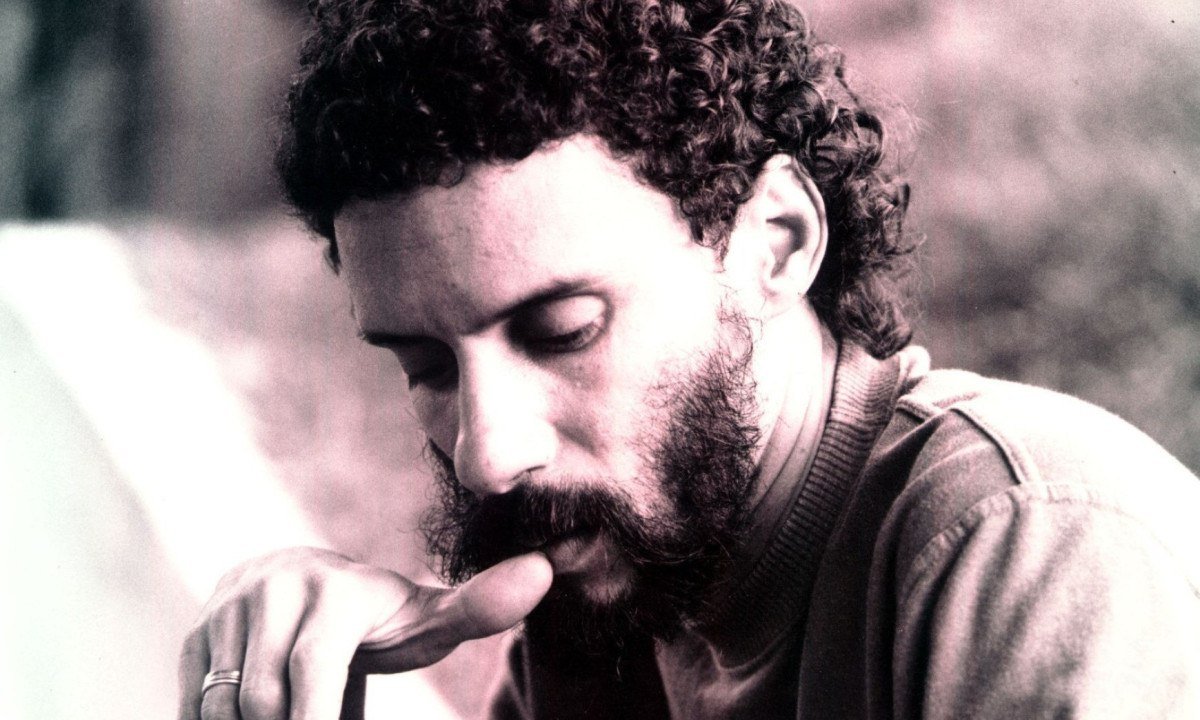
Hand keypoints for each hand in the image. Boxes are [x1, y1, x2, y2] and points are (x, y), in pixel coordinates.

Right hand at [178, 547, 552, 719]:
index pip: (318, 664)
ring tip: (299, 718)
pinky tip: (257, 719)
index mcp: (334, 589)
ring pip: (223, 703)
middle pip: (262, 694)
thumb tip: (544, 571)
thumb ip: (480, 605)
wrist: (303, 587)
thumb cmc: (379, 616)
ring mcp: (228, 609)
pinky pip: (194, 701)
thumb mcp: (426, 617)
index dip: (320, 714)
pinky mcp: (195, 635)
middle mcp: (274, 588)